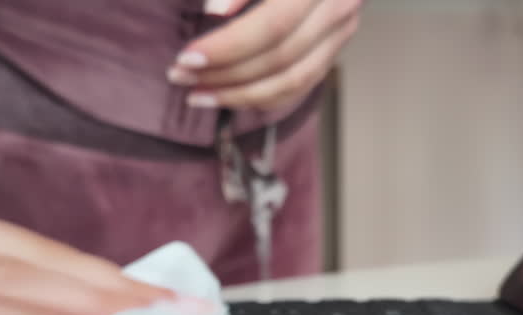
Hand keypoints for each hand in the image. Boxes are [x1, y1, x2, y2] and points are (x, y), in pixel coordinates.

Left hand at [169, 0, 361, 110]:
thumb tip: (214, 11)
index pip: (272, 26)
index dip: (228, 48)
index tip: (187, 57)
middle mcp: (337, 8)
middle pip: (280, 58)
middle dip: (225, 75)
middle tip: (181, 77)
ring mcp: (341, 31)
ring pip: (292, 81)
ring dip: (240, 95)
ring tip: (199, 95)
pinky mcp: (336, 46)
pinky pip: (301, 85)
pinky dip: (264, 97)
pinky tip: (230, 97)